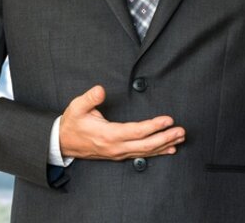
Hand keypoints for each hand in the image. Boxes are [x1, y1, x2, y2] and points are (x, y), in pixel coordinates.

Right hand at [59, 85, 184, 159]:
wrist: (63, 143)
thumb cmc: (72, 123)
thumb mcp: (76, 107)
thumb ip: (90, 98)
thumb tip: (100, 89)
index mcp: (108, 135)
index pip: (136, 132)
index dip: (154, 126)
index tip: (168, 120)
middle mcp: (116, 147)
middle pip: (146, 145)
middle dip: (166, 138)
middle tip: (181, 131)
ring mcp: (118, 153)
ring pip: (146, 152)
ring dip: (165, 145)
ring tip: (180, 138)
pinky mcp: (119, 154)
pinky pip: (141, 155)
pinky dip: (157, 152)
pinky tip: (169, 149)